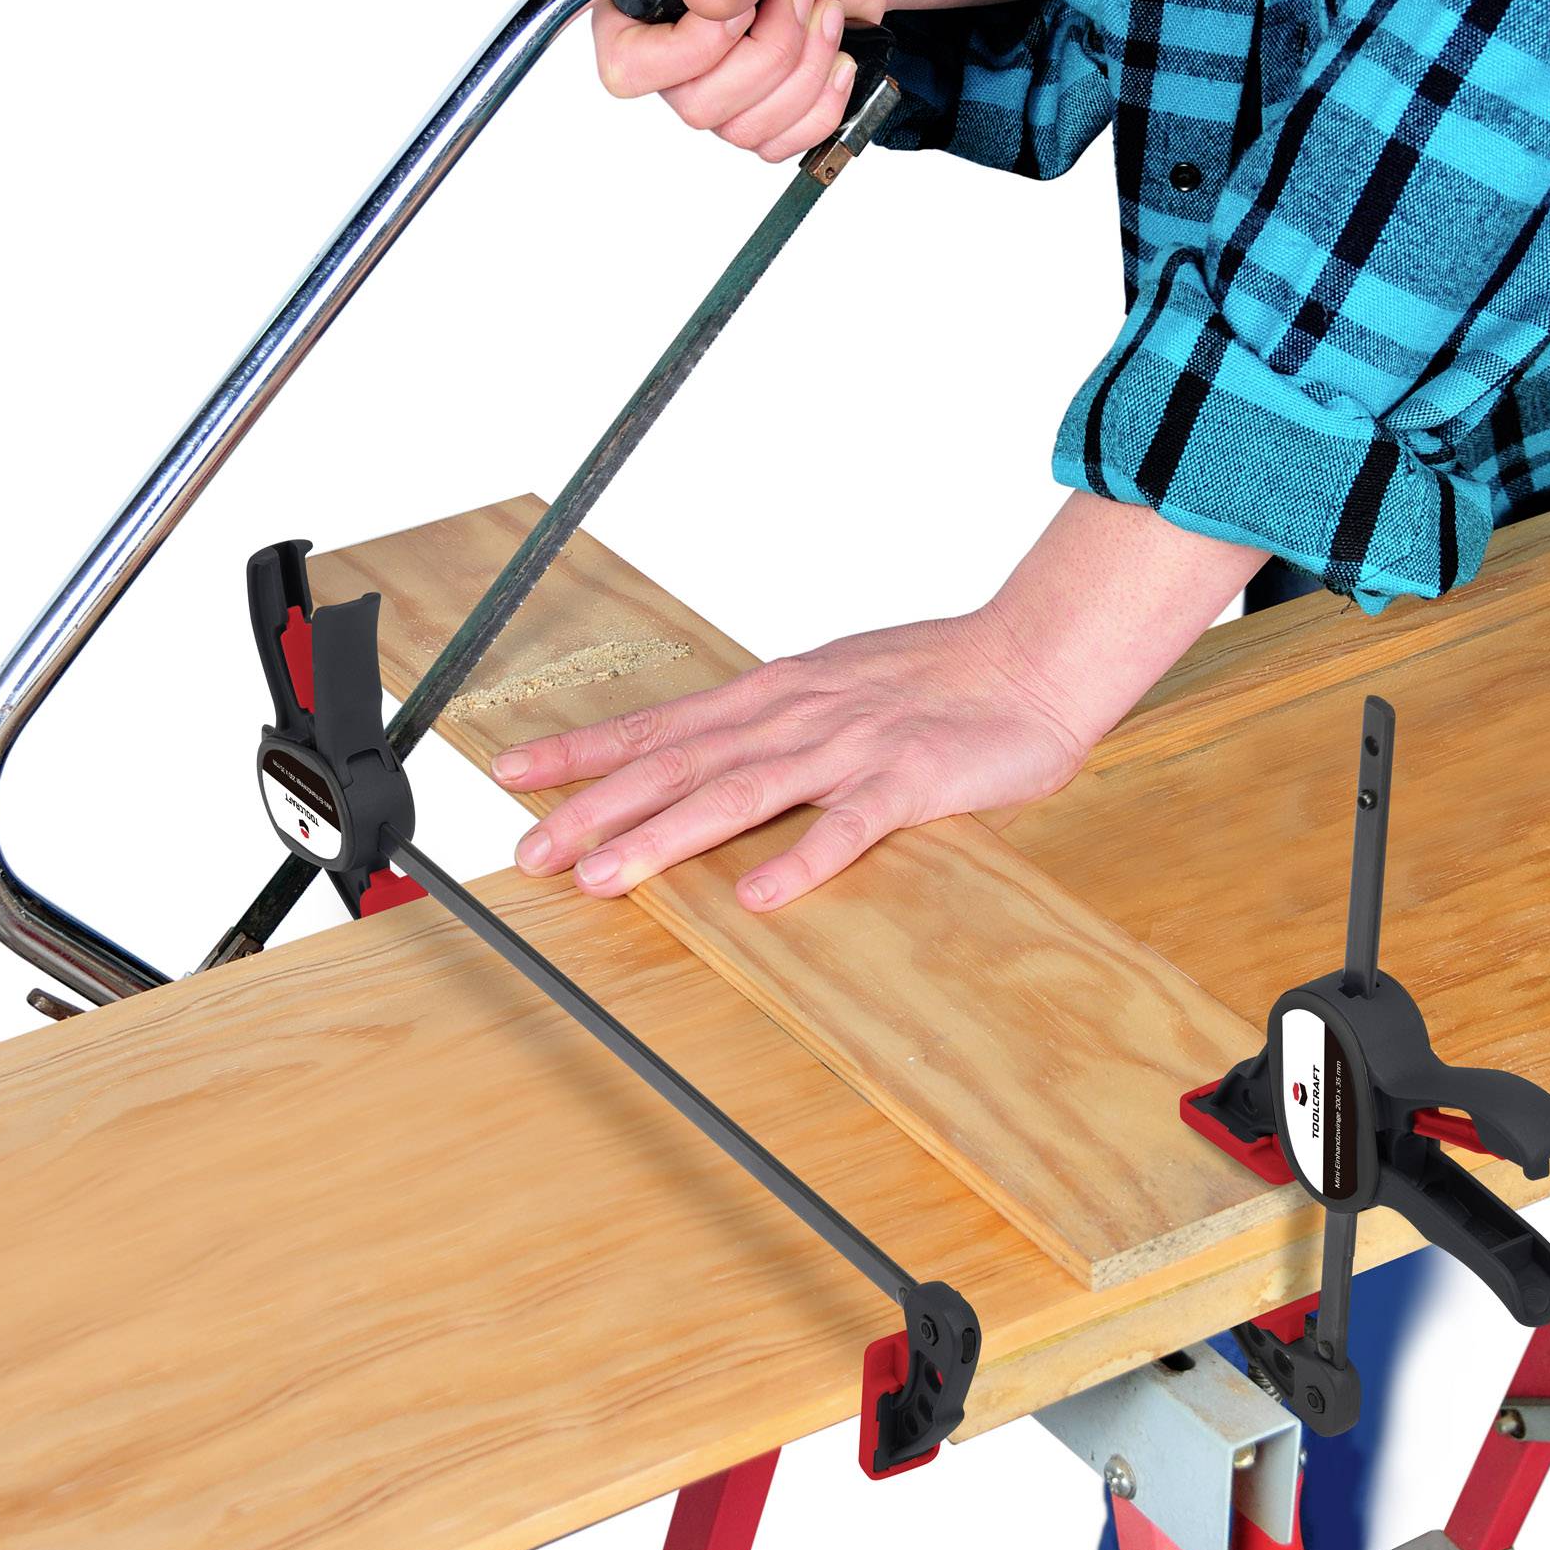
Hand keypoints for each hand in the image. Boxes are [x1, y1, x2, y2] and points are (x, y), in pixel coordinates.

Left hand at [496, 496, 1268, 909]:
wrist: (1033, 655)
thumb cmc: (934, 676)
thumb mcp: (828, 683)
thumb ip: (765, 721)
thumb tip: (696, 752)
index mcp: (773, 695)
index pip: (659, 725)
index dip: (585, 752)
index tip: (516, 775)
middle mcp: (795, 715)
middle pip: (678, 764)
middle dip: (597, 809)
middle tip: (531, 851)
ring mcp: (848, 746)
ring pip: (740, 794)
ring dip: (667, 836)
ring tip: (607, 876)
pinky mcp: (907, 779)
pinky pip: (847, 826)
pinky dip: (799, 859)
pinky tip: (756, 895)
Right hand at [590, 0, 1038, 160]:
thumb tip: (703, 0)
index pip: (627, 65)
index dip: (691, 50)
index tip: (744, 6)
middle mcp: (670, 42)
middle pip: (695, 106)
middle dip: (769, 55)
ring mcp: (716, 80)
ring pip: (741, 130)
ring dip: (803, 74)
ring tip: (825, 11)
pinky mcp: (761, 104)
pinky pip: (778, 143)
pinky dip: (821, 105)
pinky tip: (840, 58)